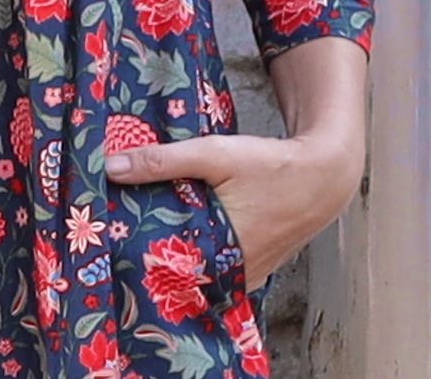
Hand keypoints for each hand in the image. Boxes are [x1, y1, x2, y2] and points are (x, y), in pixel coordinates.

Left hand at [104, 129, 363, 291]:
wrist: (321, 177)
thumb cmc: (269, 166)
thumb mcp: (214, 155)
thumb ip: (163, 161)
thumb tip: (110, 167)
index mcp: (221, 252)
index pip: (164, 266)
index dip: (135, 252)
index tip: (109, 236)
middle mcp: (233, 273)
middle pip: (179, 270)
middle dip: (151, 251)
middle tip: (119, 230)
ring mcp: (245, 275)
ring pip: (198, 270)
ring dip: (175, 252)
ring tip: (142, 229)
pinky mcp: (253, 268)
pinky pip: (216, 267)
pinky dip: (199, 252)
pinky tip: (181, 231)